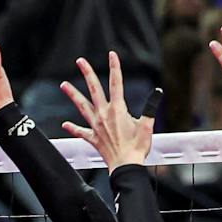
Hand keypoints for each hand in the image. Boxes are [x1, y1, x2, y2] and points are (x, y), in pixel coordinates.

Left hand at [61, 52, 154, 169]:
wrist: (126, 166)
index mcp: (118, 109)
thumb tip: (157, 93)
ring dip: (73, 94)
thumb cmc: (137, 148)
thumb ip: (150, 108)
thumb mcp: (147, 126)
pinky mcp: (93, 138)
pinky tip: (65, 124)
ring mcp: (96, 126)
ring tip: (64, 85)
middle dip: (87, 73)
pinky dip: (73, 128)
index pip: (117, 83)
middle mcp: (104, 115)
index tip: (112, 55)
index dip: (115, 67)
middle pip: (94, 89)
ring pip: (82, 106)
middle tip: (80, 61)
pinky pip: (80, 131)